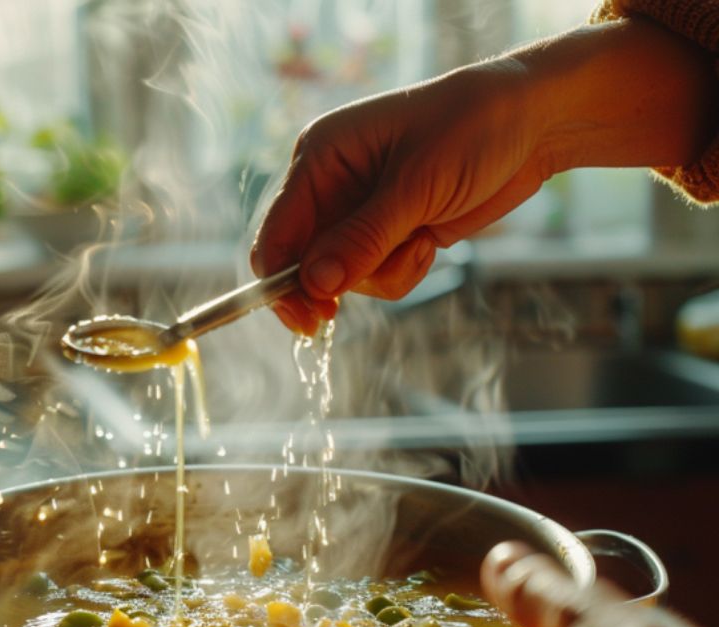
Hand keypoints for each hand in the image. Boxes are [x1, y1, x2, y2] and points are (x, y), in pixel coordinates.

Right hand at [252, 60, 548, 334]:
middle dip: (332, 283)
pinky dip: (401, 272)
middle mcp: (330, 186)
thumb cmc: (471, 129)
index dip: (280, 278)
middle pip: (303, 261)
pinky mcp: (390, 233)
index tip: (303, 317)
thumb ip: (363, 239)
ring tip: (422, 245)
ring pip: (343, 275)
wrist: (533, 123)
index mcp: (320, 157)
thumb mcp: (416, 186)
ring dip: (381, 274)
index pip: (278, 231)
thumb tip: (314, 285)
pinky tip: (430, 243)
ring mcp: (360, 212)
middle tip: (332, 318)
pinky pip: (377, 276)